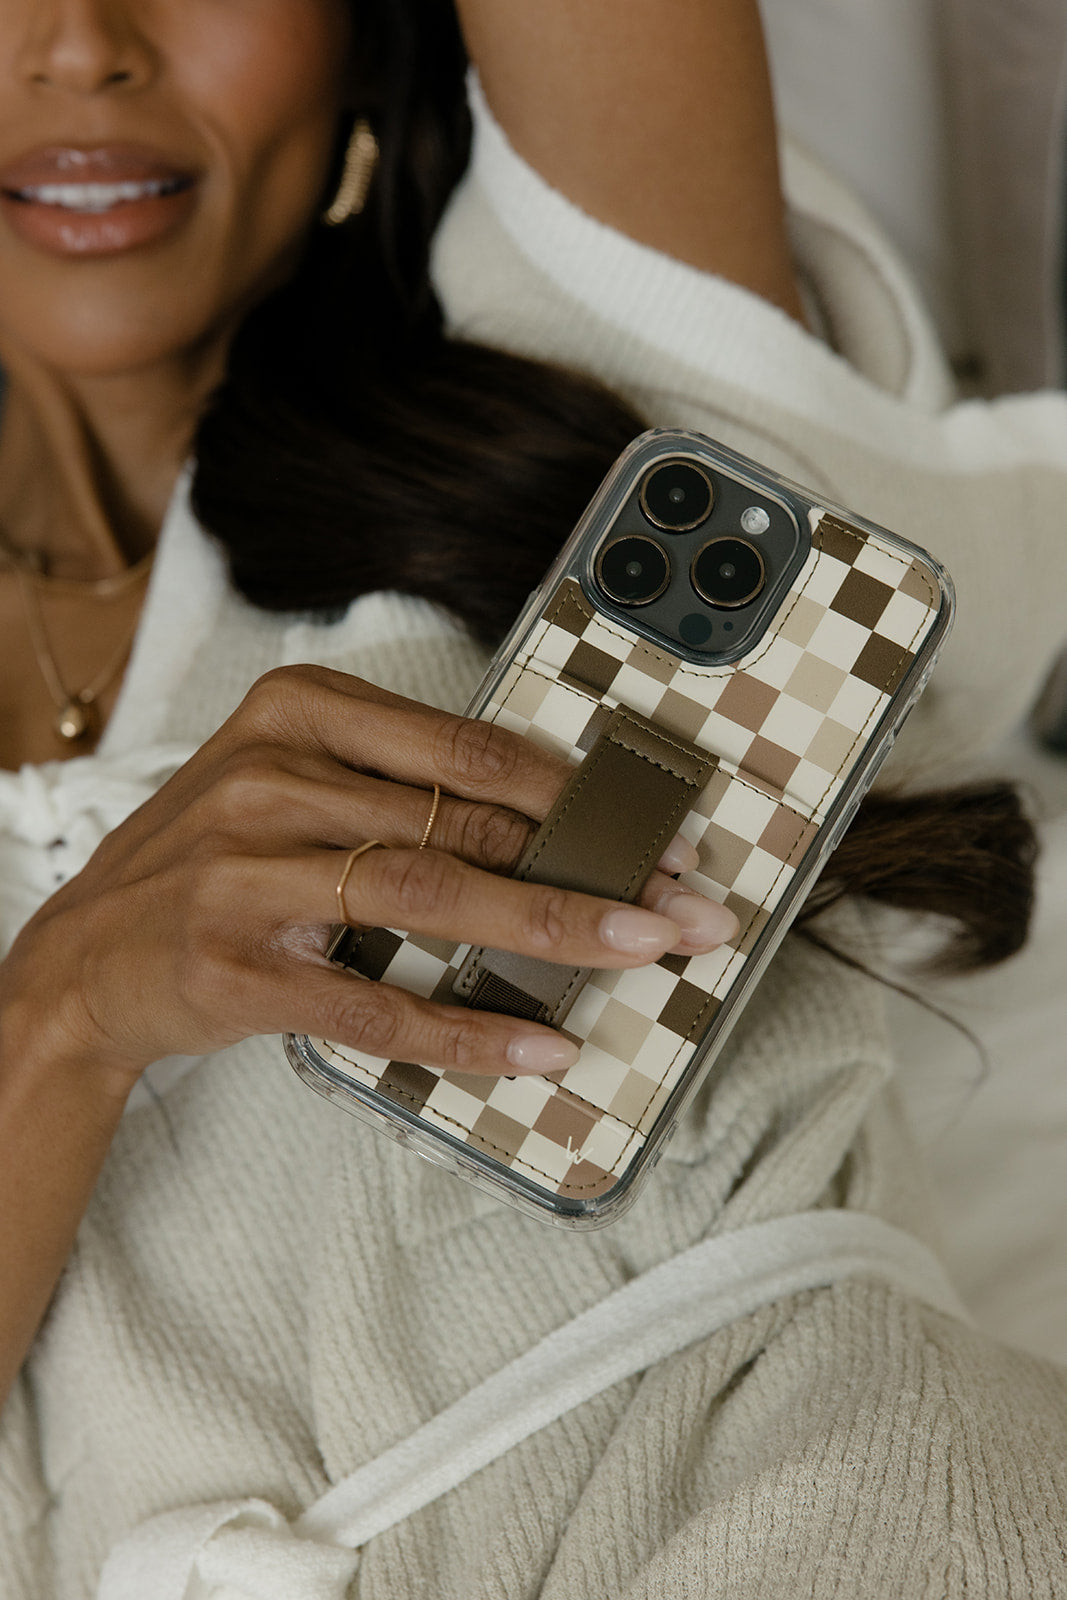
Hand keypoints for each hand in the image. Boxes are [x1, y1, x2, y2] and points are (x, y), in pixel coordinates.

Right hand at [1, 666, 736, 1094]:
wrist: (84, 959)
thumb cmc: (215, 862)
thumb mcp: (295, 787)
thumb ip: (404, 790)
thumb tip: (552, 822)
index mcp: (297, 713)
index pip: (467, 750)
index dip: (578, 794)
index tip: (659, 829)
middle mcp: (269, 780)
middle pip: (462, 821)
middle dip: (593, 864)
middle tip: (685, 899)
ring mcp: (245, 876)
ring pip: (428, 895)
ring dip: (551, 925)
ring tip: (641, 949)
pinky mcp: (237, 971)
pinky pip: (375, 1002)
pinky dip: (466, 1028)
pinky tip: (538, 1047)